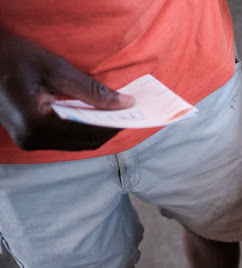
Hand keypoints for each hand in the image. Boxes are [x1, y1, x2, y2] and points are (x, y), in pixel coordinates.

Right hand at [0, 31, 134, 150]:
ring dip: (97, 129)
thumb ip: (92, 90)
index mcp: (37, 124)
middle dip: (110, 128)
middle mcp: (32, 140)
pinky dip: (83, 128)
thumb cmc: (12, 57)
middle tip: (129, 111)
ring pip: (76, 143)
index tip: (135, 112)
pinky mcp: (29, 137)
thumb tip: (126, 103)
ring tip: (116, 112)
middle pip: (85, 142)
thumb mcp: (55, 69)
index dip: (115, 124)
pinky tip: (94, 113)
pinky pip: (65, 138)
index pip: (89, 132)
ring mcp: (29, 141)